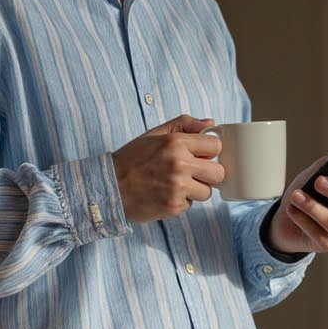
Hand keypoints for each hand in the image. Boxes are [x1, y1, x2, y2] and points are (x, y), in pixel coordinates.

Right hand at [113, 114, 227, 223]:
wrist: (109, 187)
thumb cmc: (131, 159)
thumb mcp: (154, 134)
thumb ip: (183, 125)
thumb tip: (210, 122)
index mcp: (176, 142)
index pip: (215, 145)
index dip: (209, 151)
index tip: (200, 155)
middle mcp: (179, 164)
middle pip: (218, 172)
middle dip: (209, 174)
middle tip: (193, 173)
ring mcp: (178, 187)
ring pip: (207, 192)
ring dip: (196, 190)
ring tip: (176, 185)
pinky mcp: (174, 206)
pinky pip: (191, 204)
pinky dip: (181, 201)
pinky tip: (165, 194)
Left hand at [267, 158, 327, 255]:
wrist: (286, 218)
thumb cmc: (307, 192)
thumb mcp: (315, 173)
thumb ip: (326, 164)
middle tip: (319, 181)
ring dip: (312, 207)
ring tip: (296, 195)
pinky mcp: (327, 245)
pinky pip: (316, 233)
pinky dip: (301, 219)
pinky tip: (291, 209)